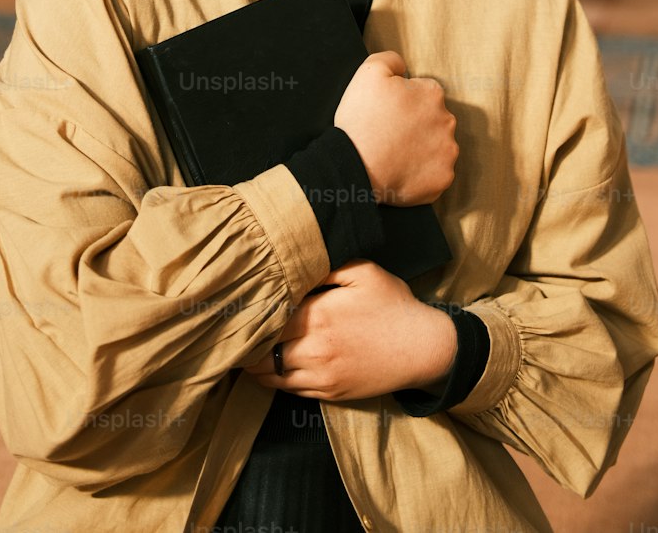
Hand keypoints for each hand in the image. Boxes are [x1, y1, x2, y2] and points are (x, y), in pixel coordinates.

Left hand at [241, 260, 457, 401]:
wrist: (423, 348)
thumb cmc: (393, 305)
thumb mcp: (363, 272)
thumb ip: (324, 268)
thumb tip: (294, 264)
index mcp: (318, 316)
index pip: (267, 318)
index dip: (251, 313)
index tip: (239, 305)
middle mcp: (314, 349)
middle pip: (262, 350)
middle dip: (248, 339)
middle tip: (234, 328)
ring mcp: (321, 375)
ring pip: (271, 375)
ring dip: (255, 363)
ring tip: (244, 349)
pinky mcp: (330, 393)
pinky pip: (290, 390)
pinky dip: (274, 379)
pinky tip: (268, 366)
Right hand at [333, 51, 458, 206]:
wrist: (355, 166)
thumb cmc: (362, 119)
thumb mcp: (369, 72)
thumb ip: (391, 59)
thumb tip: (403, 66)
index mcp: (432, 94)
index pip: (422, 92)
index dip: (402, 100)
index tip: (387, 112)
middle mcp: (447, 121)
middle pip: (432, 118)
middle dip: (415, 123)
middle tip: (389, 132)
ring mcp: (447, 152)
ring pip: (436, 145)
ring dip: (421, 147)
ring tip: (394, 152)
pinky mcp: (443, 178)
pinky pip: (436, 172)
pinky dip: (422, 172)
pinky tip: (402, 169)